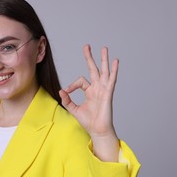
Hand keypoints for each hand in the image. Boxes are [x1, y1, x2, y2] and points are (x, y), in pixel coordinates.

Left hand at [59, 44, 119, 160]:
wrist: (97, 130)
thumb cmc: (88, 121)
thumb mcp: (73, 109)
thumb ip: (67, 100)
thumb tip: (61, 91)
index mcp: (90, 91)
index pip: (80, 81)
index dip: (71, 85)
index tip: (66, 91)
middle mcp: (97, 88)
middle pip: (93, 69)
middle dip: (90, 57)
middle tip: (87, 46)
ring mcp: (103, 90)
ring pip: (104, 71)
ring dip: (104, 60)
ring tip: (104, 48)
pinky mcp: (108, 93)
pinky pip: (111, 80)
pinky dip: (114, 70)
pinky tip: (115, 61)